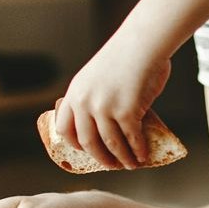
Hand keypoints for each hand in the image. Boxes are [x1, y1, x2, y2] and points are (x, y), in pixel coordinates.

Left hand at [53, 38, 171, 169]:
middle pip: (88, 142)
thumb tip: (112, 122)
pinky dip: (138, 151)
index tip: (86, 150)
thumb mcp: (98, 76)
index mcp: (75, 92)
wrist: (143, 42)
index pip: (65, 128)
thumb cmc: (127, 55)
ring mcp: (104, 108)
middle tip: (111, 165)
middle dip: (101, 157)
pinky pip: (131, 139)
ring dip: (122, 159)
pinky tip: (143, 155)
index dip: (75, 143)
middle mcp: (85, 102)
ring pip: (111, 144)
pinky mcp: (126, 112)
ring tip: (131, 165)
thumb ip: (98, 98)